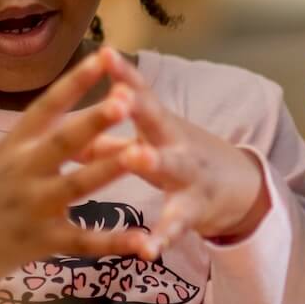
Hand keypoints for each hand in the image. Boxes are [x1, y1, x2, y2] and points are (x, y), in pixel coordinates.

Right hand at [0, 49, 151, 303]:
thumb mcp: (6, 156)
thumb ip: (48, 137)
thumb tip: (93, 109)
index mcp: (15, 144)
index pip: (47, 106)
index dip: (75, 81)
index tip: (104, 55)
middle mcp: (23, 170)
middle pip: (64, 141)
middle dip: (95, 120)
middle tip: (127, 99)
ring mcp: (33, 206)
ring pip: (77, 185)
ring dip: (111, 169)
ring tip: (144, 153)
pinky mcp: (42, 241)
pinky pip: (84, 242)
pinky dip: (114, 242)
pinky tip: (144, 241)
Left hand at [79, 50, 270, 246]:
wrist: (241, 187)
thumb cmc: (181, 157)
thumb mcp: (151, 141)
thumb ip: (108, 138)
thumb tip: (64, 128)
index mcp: (160, 125)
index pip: (140, 93)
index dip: (122, 74)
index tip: (103, 53)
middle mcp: (176, 142)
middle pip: (155, 121)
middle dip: (136, 106)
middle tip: (116, 94)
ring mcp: (189, 174)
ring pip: (170, 166)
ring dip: (153, 160)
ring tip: (137, 156)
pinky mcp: (195, 209)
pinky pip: (177, 224)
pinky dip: (162, 236)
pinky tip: (147, 251)